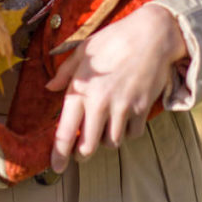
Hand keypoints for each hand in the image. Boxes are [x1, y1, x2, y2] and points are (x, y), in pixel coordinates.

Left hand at [46, 5, 185, 173]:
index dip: (59, 153)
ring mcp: (123, 107)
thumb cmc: (115, 39)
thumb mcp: (84, 50)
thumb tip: (49, 88)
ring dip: (106, 140)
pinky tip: (126, 118)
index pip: (66, 131)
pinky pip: (133, 134)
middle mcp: (100, 103)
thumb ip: (65, 72)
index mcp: (81, 90)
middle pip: (88, 147)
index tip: (55, 167)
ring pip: (112, 142)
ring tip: (105, 127)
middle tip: (82, 151)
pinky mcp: (142, 108)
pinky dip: (128, 131)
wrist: (152, 34)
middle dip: (83, 153)